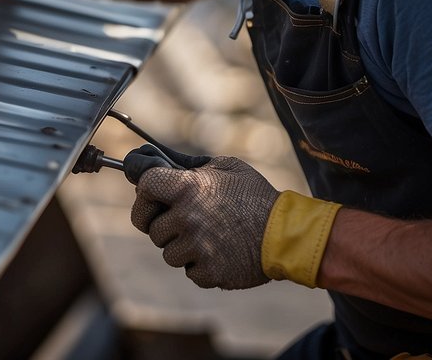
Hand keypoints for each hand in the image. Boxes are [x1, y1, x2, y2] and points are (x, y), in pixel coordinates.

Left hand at [131, 155, 278, 289]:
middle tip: (180, 221)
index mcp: (188, 188)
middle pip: (150, 226)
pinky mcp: (208, 272)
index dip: (144, 191)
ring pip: (167, 253)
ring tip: (207, 237)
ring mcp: (197, 248)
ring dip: (182, 247)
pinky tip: (219, 253)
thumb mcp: (225, 167)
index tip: (152, 195)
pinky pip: (188, 271)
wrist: (287, 234)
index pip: (145, 184)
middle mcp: (187, 218)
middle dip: (160, 223)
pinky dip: (199, 266)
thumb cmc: (255, 196)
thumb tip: (157, 159)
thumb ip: (190, 164)